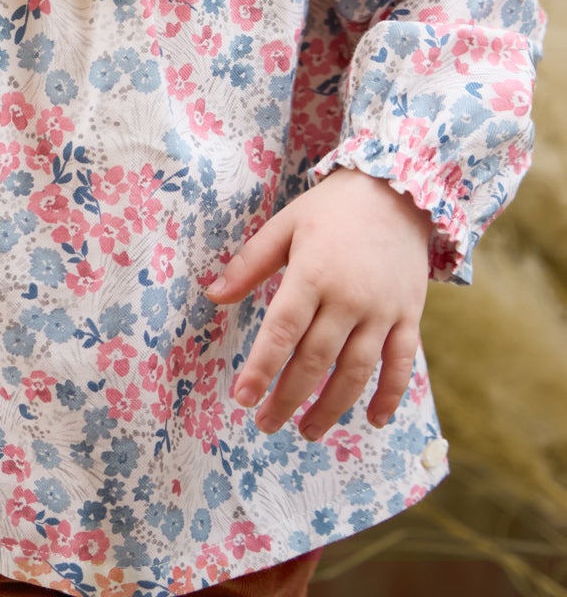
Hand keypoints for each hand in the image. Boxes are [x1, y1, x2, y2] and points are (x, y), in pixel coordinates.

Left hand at [202, 166, 430, 440]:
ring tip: (307, 432)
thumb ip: (249, 264)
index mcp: (312, 273)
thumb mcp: (284, 225)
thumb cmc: (331, 210)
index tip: (242, 399)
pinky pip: (401, 365)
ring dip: (332, 408)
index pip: (282, 332)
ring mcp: (383, 311)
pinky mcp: (409, 316)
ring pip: (356, 372)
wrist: (396, 190)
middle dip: (289, 398)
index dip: (261, 369)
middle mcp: (349, 298)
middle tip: (266, 424)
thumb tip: (213, 296)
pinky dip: (389, 396)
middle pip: (316, 360)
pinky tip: (372, 421)